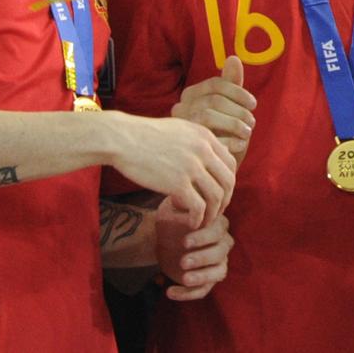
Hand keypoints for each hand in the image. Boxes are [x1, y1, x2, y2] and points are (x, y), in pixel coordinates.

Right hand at [110, 114, 235, 229]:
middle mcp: (203, 151)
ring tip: (204, 221)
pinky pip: (198, 207)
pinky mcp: (177, 183)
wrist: (122, 138)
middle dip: (225, 200)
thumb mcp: (180, 130)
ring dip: (213, 213)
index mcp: (206, 137)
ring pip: (216, 196)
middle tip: (216, 211)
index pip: (230, 163)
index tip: (220, 193)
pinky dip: (198, 219)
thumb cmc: (145, 135)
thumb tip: (209, 154)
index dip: (228, 182)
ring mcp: (192, 167)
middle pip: (228, 181)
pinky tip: (192, 223)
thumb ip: (198, 142)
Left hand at [155, 201, 232, 300]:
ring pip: (219, 272)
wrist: (162, 239)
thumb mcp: (172, 211)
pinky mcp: (206, 280)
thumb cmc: (170, 220)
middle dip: (203, 258)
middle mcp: (222, 244)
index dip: (204, 237)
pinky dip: (188, 293)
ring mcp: (216, 263)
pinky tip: (169, 292)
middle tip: (183, 261)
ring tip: (184, 278)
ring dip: (202, 276)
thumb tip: (192, 206)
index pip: (219, 231)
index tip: (184, 241)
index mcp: (218, 224)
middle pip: (220, 252)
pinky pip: (203, 290)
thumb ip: (183, 207)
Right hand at [172, 56, 255, 160]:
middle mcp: (179, 111)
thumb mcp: (225, 109)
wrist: (200, 171)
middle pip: (214, 100)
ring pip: (208, 116)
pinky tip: (240, 145)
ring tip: (247, 134)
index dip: (239, 93)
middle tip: (252, 123)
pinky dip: (231, 141)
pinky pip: (207, 140)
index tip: (253, 104)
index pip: (215, 85)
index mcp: (188, 97)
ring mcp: (178, 130)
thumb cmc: (216, 135)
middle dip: (239, 111)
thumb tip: (233, 58)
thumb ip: (230, 85)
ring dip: (236, 124)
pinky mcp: (183, 149)